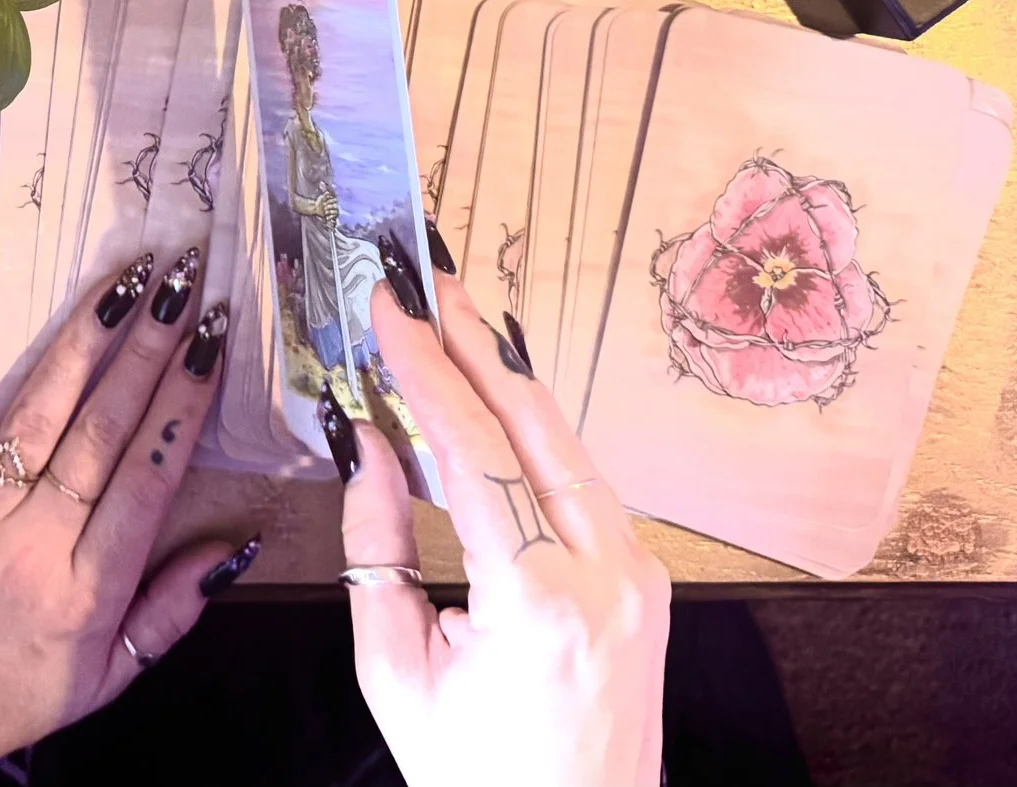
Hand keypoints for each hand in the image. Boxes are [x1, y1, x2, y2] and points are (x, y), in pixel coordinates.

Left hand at [0, 245, 254, 763]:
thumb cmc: (10, 696)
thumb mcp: (105, 679)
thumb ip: (168, 613)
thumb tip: (231, 545)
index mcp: (88, 589)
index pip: (148, 476)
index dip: (183, 403)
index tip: (211, 339)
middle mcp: (33, 544)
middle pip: (100, 432)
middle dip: (147, 351)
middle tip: (181, 282)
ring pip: (34, 417)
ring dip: (81, 346)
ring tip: (119, 285)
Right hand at [338, 264, 669, 786]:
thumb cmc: (474, 776)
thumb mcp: (395, 670)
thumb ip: (376, 545)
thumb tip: (368, 443)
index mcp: (539, 601)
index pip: (472, 450)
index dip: (424, 366)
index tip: (387, 305)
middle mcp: (608, 574)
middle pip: (534, 423)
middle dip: (473, 341)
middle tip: (425, 280)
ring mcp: (641, 575)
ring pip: (567, 443)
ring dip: (506, 377)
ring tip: (452, 320)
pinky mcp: (648, 580)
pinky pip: (584, 482)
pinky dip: (535, 430)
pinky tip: (496, 396)